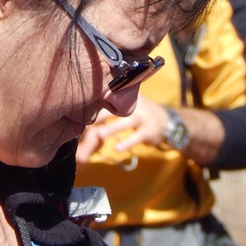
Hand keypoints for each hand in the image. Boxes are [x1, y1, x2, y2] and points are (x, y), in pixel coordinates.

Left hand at [76, 97, 225, 165]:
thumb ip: (111, 106)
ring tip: (99, 134)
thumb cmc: (141, 113)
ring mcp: (143, 117)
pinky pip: (137, 137)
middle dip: (97, 117)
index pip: (107, 98)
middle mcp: (134, 104)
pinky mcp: (150, 131)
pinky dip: (127, 142)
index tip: (76, 111)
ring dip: (112, 129)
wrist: (169, 121)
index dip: (92, 104)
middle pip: (113, 109)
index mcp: (126, 97)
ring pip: (125, 123)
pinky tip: (117, 148)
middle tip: (81, 123)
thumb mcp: (130, 104)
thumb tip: (84, 114)